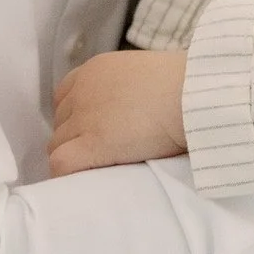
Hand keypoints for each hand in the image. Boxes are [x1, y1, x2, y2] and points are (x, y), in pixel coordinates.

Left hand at [50, 50, 188, 176]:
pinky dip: (66, 175)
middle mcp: (83, 91)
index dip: (75, 118)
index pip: (65, 97)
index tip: (91, 132)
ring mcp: (85, 118)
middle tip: (99, 157)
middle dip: (75, 140)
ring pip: (58, 144)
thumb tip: (141, 107)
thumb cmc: (189, 87)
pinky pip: (62, 163)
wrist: (195, 96)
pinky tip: (81, 183)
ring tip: (94, 173)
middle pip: (61, 123)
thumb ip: (134, 87)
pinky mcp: (93, 144)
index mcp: (97, 71)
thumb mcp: (151, 75)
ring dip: (74, 158)